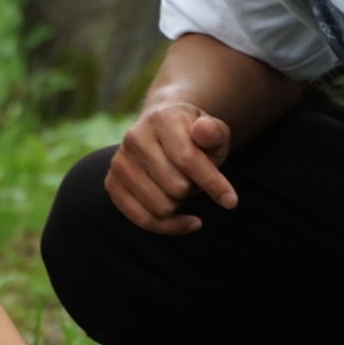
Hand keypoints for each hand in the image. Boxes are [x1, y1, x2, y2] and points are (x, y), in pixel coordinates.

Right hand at [104, 101, 237, 234]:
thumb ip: (215, 132)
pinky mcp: (112, 184)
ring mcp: (119, 162)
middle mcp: (134, 137)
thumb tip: (204, 132)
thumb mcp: (213, 131)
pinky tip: (184, 219)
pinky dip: (169, 226)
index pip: (188, 160)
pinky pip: (143, 220)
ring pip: (161, 207)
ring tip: (180, 188)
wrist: (161, 133)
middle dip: (194, 189)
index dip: (213, 184)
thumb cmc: (194, 138)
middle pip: (176, 187)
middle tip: (193, 178)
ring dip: (179, 204)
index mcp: (161, 118)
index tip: (231, 202)